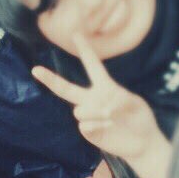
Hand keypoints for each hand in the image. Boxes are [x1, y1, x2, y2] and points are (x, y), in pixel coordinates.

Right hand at [31, 32, 161, 162]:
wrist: (143, 143)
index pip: (93, 66)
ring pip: (78, 110)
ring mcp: (89, 116)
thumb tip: (105, 108)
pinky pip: (83, 125)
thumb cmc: (141, 120)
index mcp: (105, 87)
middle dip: (50, 79)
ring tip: (110, 116)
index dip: (85, 50)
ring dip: (94, 112)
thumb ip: (120, 101)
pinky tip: (108, 127)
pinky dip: (96, 125)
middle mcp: (93, 100)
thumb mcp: (135, 104)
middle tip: (35, 70)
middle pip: (66, 88)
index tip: (76, 34)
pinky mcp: (89, 132)